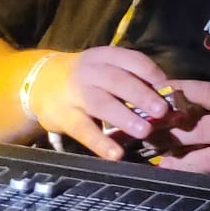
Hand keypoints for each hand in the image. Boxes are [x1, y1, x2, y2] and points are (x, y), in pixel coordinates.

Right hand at [23, 46, 173, 160]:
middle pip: (118, 80)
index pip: (132, 60)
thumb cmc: (86, 79)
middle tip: (162, 111)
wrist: (39, 83)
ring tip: (144, 131)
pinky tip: (116, 154)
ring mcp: (75, 93)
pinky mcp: (63, 116)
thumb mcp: (105, 69)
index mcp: (105, 56)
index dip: (152, 74)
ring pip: (101, 103)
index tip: (170, 90)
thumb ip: (132, 80)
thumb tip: (168, 99)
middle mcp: (90, 71)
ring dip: (124, 117)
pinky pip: (83, 130)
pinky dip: (100, 143)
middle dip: (141, 95)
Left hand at [158, 79, 209, 182]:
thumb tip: (180, 104)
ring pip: (205, 162)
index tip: (156, 94)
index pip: (208, 93)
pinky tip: (185, 183)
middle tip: (146, 137)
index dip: (180, 93)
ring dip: (178, 164)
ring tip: (159, 164)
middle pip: (198, 132)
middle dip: (169, 135)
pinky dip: (201, 183)